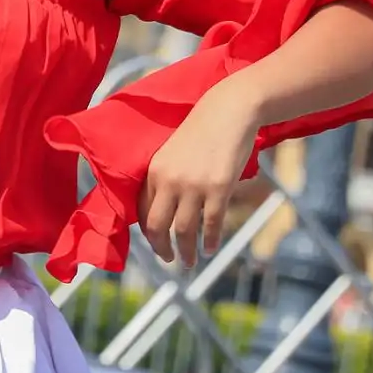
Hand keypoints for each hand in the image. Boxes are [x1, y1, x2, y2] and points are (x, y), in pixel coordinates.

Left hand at [139, 87, 262, 267]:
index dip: (149, 232)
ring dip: (186, 252)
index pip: (143, 212)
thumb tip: (164, 209)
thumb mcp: (173, 152)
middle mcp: (170, 181)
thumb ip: (166, 178)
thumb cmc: (202, 131)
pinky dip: (209, 241)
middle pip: (157, 227)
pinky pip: (210, 224)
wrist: (229, 111)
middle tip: (169, 260)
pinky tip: (210, 248)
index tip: (156, 243)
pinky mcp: (219, 188)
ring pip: (183, 231)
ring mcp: (194, 186)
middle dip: (161, 249)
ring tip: (190, 262)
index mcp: (154, 171)